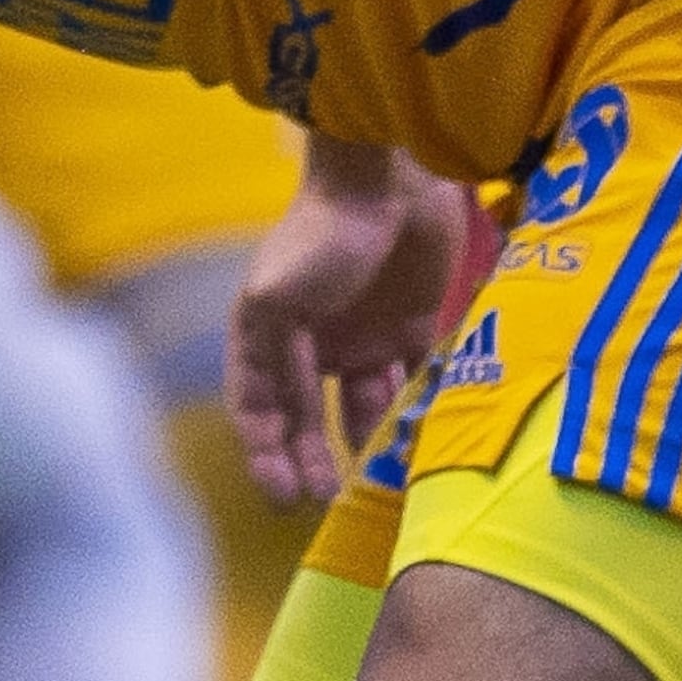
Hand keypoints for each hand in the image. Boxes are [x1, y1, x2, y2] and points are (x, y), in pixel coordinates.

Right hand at [227, 149, 471, 506]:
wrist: (386, 181)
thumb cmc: (319, 235)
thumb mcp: (274, 295)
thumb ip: (272, 359)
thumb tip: (273, 423)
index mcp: (270, 333)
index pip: (258, 406)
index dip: (263, 451)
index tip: (280, 491)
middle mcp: (315, 343)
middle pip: (309, 418)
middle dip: (312, 460)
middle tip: (326, 499)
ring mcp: (367, 337)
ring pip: (364, 409)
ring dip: (366, 447)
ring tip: (377, 487)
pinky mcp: (414, 328)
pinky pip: (415, 384)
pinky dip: (417, 416)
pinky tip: (424, 448)